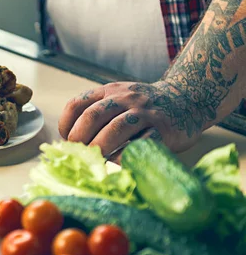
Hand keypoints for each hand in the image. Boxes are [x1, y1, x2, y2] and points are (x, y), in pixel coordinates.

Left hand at [58, 81, 203, 156]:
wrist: (188, 100)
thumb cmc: (144, 107)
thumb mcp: (119, 98)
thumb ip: (98, 112)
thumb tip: (70, 142)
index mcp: (110, 91)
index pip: (77, 104)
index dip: (66, 124)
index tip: (66, 140)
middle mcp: (126, 98)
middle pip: (93, 116)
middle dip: (79, 138)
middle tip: (77, 154)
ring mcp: (145, 113)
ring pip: (116, 128)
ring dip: (100, 147)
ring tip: (94, 160)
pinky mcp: (163, 130)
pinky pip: (140, 144)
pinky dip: (123, 156)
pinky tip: (116, 163)